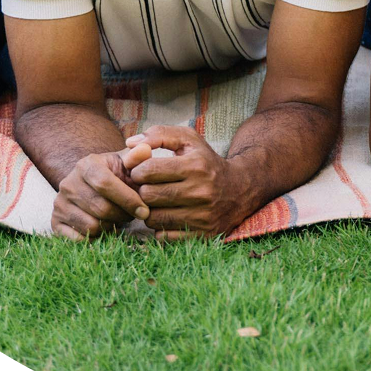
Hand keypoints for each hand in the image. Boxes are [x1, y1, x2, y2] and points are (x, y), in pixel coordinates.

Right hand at [51, 143, 152, 239]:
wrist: (93, 187)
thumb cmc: (116, 176)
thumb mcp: (127, 164)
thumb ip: (138, 157)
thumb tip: (145, 149)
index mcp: (86, 165)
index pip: (105, 184)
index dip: (128, 200)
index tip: (144, 211)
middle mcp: (68, 183)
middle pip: (101, 208)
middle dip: (123, 215)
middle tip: (132, 215)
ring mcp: (59, 203)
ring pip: (92, 225)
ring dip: (111, 226)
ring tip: (117, 218)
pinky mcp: (55, 222)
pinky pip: (80, 239)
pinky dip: (96, 238)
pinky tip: (103, 227)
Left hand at [124, 125, 249, 240]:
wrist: (239, 189)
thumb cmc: (205, 161)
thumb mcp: (188, 139)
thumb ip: (158, 134)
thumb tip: (130, 143)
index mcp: (195, 165)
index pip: (149, 171)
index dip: (138, 170)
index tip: (142, 171)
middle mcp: (201, 191)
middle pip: (148, 196)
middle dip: (142, 191)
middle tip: (147, 187)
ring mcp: (202, 216)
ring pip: (153, 218)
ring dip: (149, 210)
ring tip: (156, 201)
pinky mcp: (202, 235)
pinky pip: (164, 236)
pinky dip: (160, 227)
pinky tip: (167, 215)